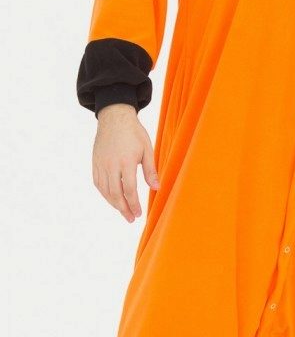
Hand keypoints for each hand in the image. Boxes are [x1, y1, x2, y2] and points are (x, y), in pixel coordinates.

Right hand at [92, 104, 159, 221]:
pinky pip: (98, 183)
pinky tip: (112, 199)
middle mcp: (111, 165)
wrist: (114, 118)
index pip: (129, 190)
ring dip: (114, 203)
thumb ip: (150, 170)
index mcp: (126, 162)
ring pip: (105, 190)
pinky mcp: (95, 163)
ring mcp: (101, 164)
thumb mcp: (147, 149)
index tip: (139, 214)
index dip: (134, 204)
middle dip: (123, 208)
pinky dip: (104, 193)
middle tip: (131, 218)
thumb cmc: (134, 133)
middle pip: (116, 194)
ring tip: (123, 211)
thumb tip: (156, 188)